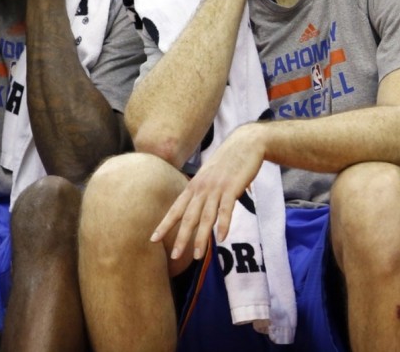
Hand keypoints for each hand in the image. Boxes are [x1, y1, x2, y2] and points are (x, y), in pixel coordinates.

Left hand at [150, 123, 266, 260]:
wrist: (246, 143)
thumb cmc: (228, 160)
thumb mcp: (210, 175)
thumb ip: (204, 190)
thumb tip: (202, 205)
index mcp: (194, 186)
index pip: (176, 209)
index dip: (164, 224)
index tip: (153, 239)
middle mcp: (202, 188)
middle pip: (188, 217)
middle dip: (181, 238)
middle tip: (175, 256)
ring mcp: (216, 188)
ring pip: (206, 217)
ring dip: (201, 238)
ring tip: (198, 256)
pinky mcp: (232, 188)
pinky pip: (226, 209)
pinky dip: (224, 224)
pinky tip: (222, 237)